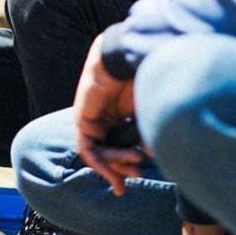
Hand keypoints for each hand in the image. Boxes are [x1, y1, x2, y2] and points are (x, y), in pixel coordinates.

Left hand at [73, 35, 143, 194]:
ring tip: (135, 169)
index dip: (129, 162)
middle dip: (123, 168)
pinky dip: (98, 163)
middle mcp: (106, 116)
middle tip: (137, 176)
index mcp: (121, 112)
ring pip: (100, 152)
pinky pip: (86, 148)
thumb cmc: (143, 76)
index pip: (122, 142)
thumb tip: (154, 154)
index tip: (140, 175)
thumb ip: (148, 131)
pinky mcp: (82, 119)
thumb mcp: (148, 109)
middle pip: (110, 150)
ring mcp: (93, 118)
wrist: (126, 58)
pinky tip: (112, 173)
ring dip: (116, 165)